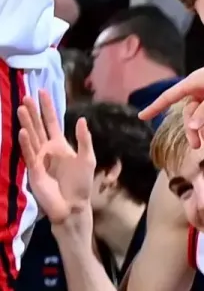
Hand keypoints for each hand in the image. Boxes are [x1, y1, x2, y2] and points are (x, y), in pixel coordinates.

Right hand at [17, 89, 94, 226]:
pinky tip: (22, 131)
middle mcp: (47, 149)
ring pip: (31, 137)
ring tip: (22, 108)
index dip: (47, 107)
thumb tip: (81, 119)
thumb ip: (84, 139)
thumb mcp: (87, 158)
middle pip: (38, 126)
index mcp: (60, 145)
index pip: (52, 122)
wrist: (73, 205)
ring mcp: (39, 159)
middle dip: (33, 111)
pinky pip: (29, 153)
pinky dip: (26, 143)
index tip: (42, 91)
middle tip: (26, 95)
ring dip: (27, 123)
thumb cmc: (81, 183)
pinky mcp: (33, 170)